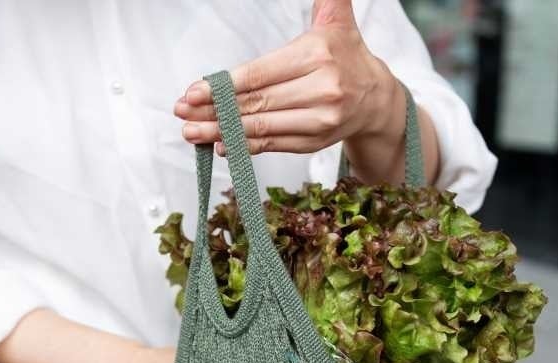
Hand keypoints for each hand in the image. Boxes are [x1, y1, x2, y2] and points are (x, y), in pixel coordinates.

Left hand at [173, 0, 433, 183]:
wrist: (376, 98)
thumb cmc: (345, 55)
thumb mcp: (336, 20)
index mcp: (318, 57)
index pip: (261, 74)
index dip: (224, 86)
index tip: (193, 92)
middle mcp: (321, 91)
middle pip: (256, 103)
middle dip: (214, 110)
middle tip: (182, 112)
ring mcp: (318, 121)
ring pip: (260, 128)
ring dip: (221, 132)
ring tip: (191, 132)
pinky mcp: (313, 143)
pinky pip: (272, 145)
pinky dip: (244, 147)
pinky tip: (219, 145)